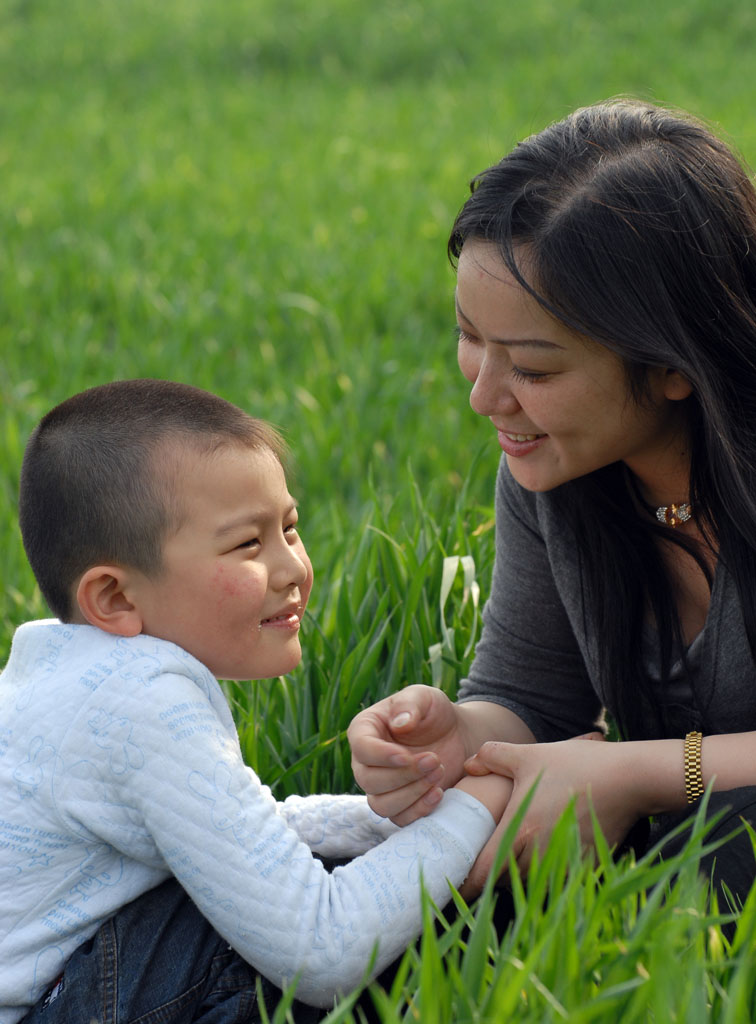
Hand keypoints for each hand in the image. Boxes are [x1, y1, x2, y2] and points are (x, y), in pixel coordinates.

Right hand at [347, 685, 470, 825]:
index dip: (381, 755)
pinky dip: (419, 810)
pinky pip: (400, 819)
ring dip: (411, 793)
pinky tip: (439, 793)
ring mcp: (380, 787)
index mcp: (365, 730)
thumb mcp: (425, 697)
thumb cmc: (434, 712)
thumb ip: (411, 704)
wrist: (456, 736)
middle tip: (434, 760)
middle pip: (368, 780)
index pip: (361, 747)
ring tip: (438, 773)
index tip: (407, 756)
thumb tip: (399, 723)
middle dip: (403, 775)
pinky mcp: (400, 805)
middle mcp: (366, 762)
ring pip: (381, 804)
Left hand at [460, 733, 637, 895]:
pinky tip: (545, 850)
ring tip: (511, 854)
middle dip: (490, 874)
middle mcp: (540, 854)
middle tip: (481, 859)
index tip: (456, 875)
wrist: (629, 778)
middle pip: (503, 880)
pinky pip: (557, 878)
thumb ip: (493, 757)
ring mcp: (565, 864)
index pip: (482, 872)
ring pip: (529, 881)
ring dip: (517, 872)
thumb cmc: (576, 764)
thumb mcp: (529, 755)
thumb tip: (469, 764)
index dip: (465, 878)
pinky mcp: (586, 867)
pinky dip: (546, 871)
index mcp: (520, 830)